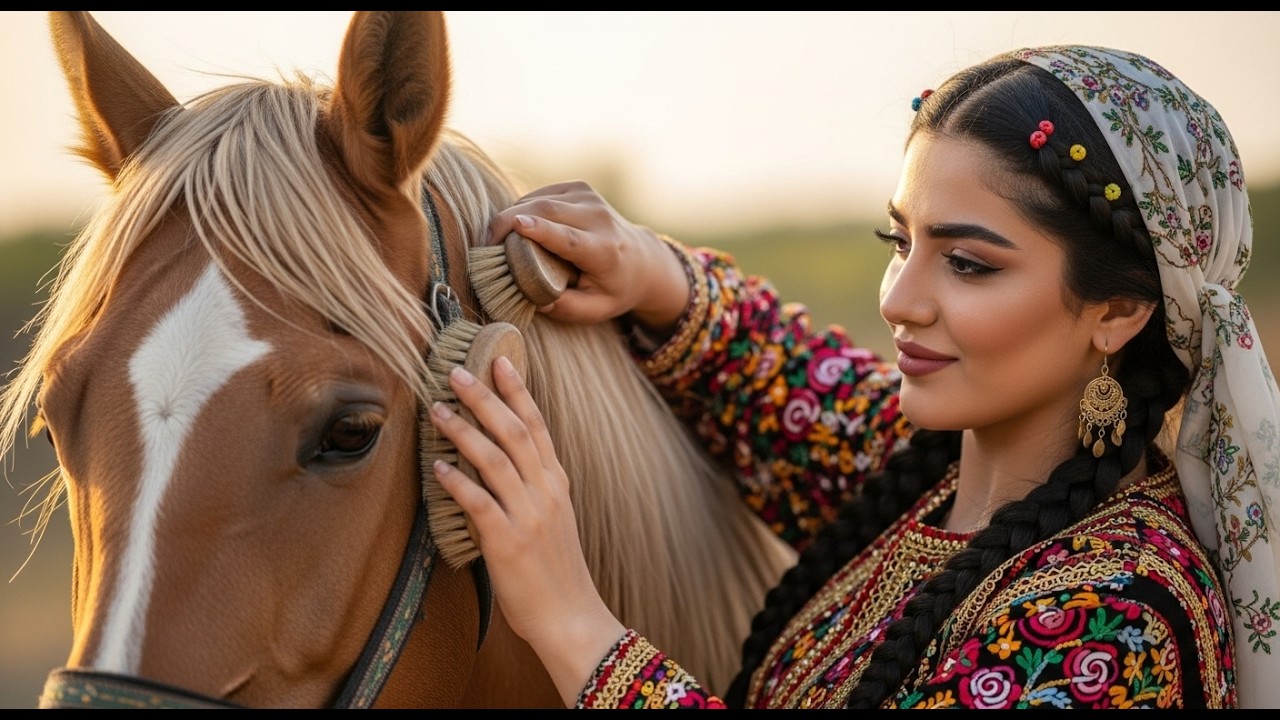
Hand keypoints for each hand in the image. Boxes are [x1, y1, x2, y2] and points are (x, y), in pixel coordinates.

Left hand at [429, 356, 625, 705]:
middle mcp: (546, 492)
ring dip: (465, 430)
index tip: (500, 360)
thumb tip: (496, 462)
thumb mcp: (553, 519)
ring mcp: (529, 516)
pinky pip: (479, 504)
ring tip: (439, 410)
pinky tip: (438, 467)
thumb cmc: (557, 572)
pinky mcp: (509, 542)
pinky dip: (458, 482)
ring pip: (495, 459)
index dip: (518, 391)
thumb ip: (531, 488)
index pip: (537, 425)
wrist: (571, 618)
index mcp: (557, 482)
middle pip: (515, 431)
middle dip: (485, 398)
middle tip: (457, 371)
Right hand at [486, 180, 688, 334]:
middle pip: (547, 211)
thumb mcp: (596, 310)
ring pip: (539, 199)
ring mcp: (590, 197)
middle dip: (508, 221)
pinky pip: (540, 194)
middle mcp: (599, 218)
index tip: (515, 225)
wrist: (642, 259)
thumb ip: (566, 308)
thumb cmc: (614, 289)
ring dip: (511, 215)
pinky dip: (522, 208)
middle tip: (484, 244)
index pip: (569, 237)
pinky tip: (516, 226)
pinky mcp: (579, 188)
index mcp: (604, 250)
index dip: (541, 230)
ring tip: (495, 239)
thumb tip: (535, 299)